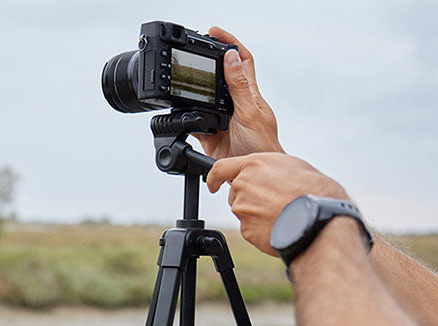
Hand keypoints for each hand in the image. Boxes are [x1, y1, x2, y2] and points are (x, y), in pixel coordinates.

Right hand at [193, 27, 283, 158]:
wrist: (253, 174)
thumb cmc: (262, 146)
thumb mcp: (250, 112)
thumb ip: (239, 86)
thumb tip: (231, 57)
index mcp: (248, 94)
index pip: (241, 60)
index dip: (229, 43)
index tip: (214, 32)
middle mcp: (235, 104)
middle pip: (220, 75)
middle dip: (209, 61)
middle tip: (194, 50)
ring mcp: (222, 119)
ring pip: (205, 98)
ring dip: (196, 90)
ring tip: (185, 80)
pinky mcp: (210, 136)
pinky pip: (195, 123)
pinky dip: (187, 119)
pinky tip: (182, 115)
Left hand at [206, 153, 349, 255]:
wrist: (319, 218)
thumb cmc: (313, 190)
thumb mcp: (292, 166)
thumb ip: (269, 169)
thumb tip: (265, 176)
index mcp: (253, 165)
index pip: (220, 168)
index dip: (214, 177)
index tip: (212, 184)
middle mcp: (243, 185)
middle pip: (236, 194)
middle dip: (249, 198)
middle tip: (274, 202)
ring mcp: (243, 209)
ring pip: (244, 212)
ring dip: (257, 214)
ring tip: (282, 213)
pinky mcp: (246, 230)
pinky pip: (250, 230)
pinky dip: (262, 230)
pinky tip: (280, 226)